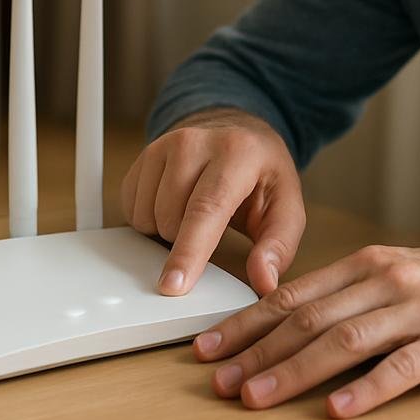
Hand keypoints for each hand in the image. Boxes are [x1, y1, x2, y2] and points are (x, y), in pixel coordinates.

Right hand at [120, 107, 305, 297]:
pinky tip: (174, 206)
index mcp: (237, 153)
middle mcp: (196, 142)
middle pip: (171, 217)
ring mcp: (165, 144)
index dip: (189, 251)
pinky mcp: (144, 153)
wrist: (238, 133)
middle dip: (186, 241)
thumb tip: (264, 281)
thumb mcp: (287, 207)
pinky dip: (150, 218)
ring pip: (148, 215)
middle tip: (214, 228)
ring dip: (167, 230)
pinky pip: (131, 207)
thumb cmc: (262, 175)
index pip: (207, 208)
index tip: (174, 285)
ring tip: (194, 214)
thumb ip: (278, 247)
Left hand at [191, 243, 419, 418]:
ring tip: (256, 397)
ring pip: (344, 341)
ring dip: (293, 371)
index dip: (247, 323)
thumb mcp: (402, 275)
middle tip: (217, 380)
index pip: (294, 295)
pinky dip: (367, 389)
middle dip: (256, 351)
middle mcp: (388, 281)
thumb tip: (289, 322)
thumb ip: (351, 295)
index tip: (208, 348)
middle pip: (309, 319)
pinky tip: (339, 409)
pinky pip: (402, 368)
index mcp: (369, 264)